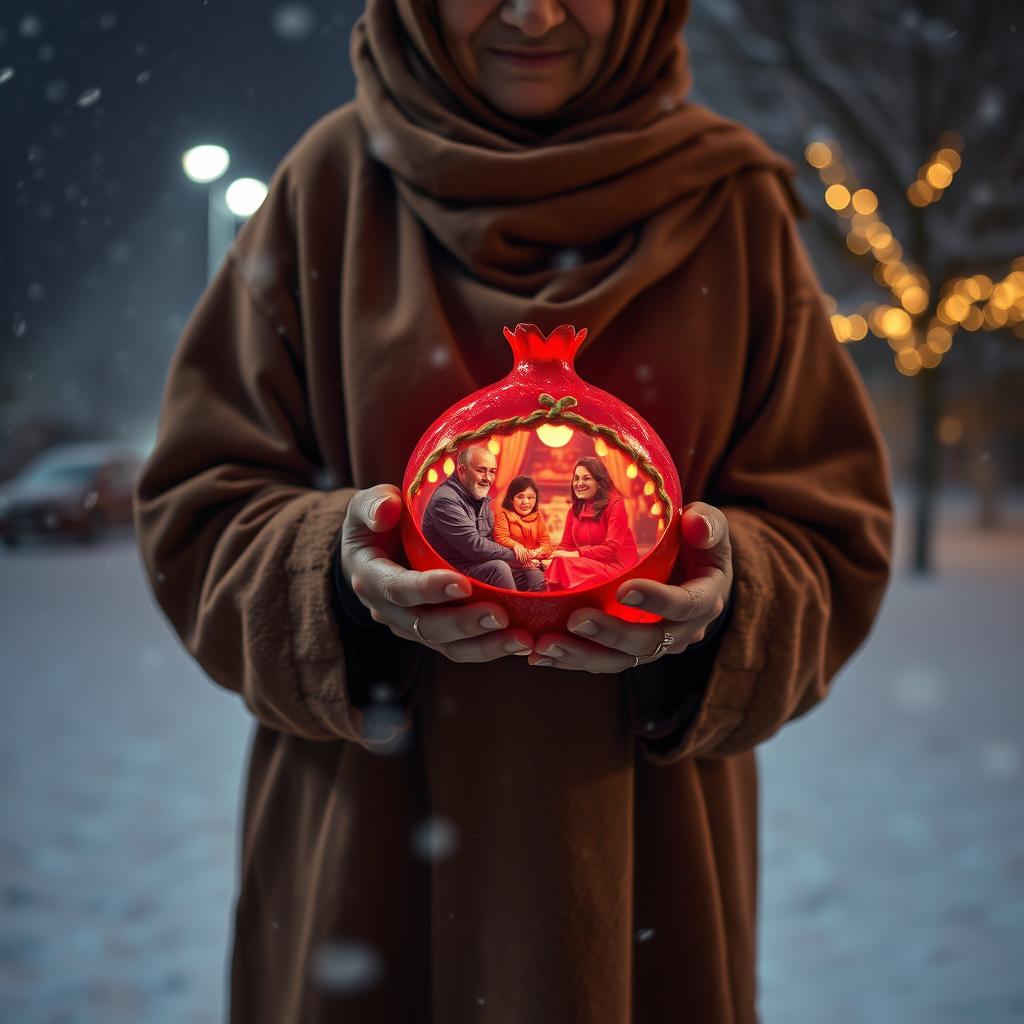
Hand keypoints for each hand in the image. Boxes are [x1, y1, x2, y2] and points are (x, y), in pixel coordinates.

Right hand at [341, 485, 533, 661]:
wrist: (374, 553)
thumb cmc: (375, 524)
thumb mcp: (365, 508)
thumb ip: (373, 504)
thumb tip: (388, 508)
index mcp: (371, 578)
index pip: (398, 589)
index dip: (429, 590)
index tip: (463, 585)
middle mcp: (388, 610)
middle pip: (426, 626)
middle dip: (465, 624)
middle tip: (501, 616)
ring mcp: (411, 626)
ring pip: (447, 646)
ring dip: (485, 646)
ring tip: (520, 640)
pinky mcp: (432, 634)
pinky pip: (460, 647)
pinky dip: (489, 647)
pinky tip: (520, 641)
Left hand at [526, 502, 731, 671]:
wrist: (693, 571)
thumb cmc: (698, 541)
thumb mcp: (710, 526)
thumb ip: (707, 522)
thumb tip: (696, 524)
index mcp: (703, 600)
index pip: (684, 605)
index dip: (657, 600)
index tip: (625, 589)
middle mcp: (681, 631)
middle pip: (647, 642)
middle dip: (610, 634)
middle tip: (575, 620)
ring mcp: (653, 645)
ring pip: (618, 660)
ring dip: (581, 655)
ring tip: (545, 646)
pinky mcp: (627, 650)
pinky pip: (600, 659)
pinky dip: (570, 659)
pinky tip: (539, 655)